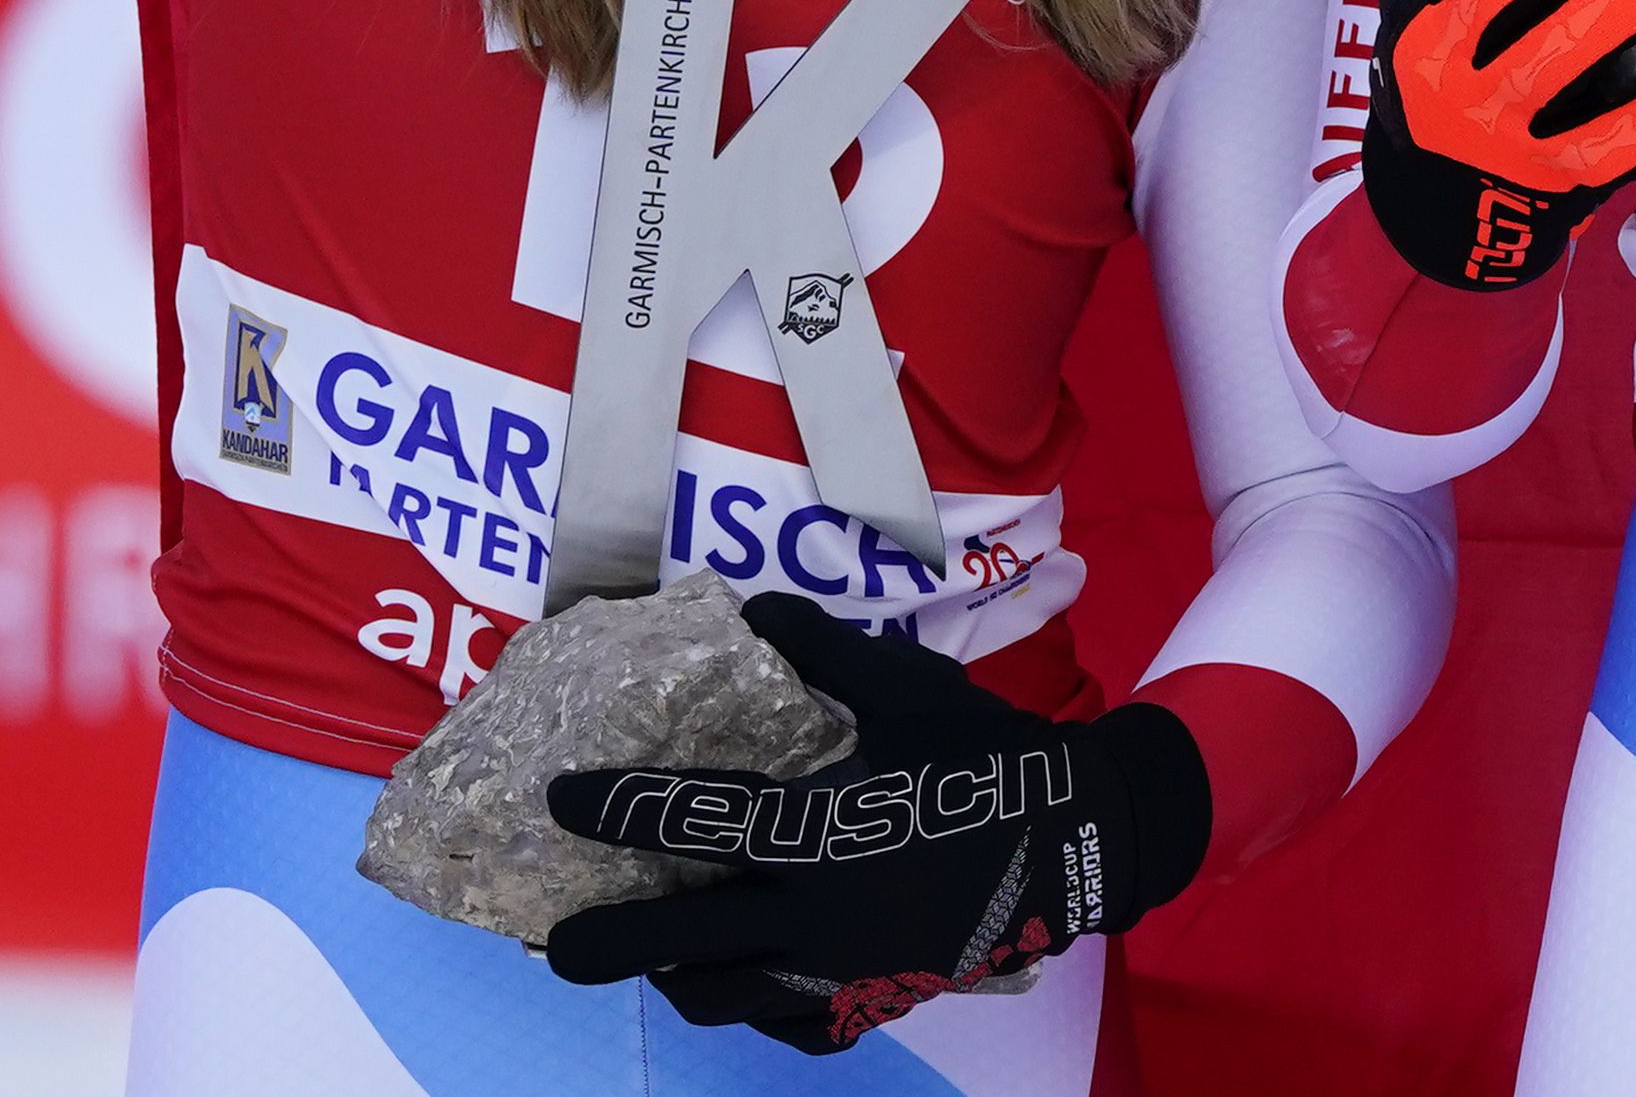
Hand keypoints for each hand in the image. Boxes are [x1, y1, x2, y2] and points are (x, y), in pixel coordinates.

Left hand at [538, 598, 1208, 1054]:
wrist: (1078, 839)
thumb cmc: (987, 757)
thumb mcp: (911, 687)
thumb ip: (827, 652)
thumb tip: (757, 608)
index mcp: (818, 830)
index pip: (695, 818)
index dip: (621, 807)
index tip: (563, 801)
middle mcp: (816, 911)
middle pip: (685, 943)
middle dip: (611, 947)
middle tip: (556, 947)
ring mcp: (843, 967)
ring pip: (731, 997)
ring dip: (679, 980)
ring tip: (653, 963)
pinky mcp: (875, 996)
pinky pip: (797, 1026)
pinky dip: (762, 1012)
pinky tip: (753, 987)